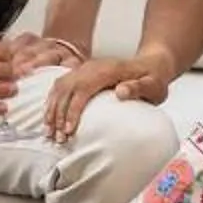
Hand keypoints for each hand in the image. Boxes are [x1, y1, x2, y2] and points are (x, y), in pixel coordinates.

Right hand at [41, 54, 166, 143]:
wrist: (151, 63)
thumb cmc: (153, 78)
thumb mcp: (153, 84)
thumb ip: (139, 87)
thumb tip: (121, 92)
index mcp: (108, 70)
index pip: (83, 89)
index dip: (73, 110)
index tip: (69, 131)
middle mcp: (92, 67)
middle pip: (67, 89)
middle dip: (58, 115)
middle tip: (57, 139)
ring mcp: (85, 68)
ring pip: (60, 87)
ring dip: (52, 109)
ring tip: (49, 132)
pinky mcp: (82, 72)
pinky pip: (60, 85)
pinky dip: (52, 101)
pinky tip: (49, 117)